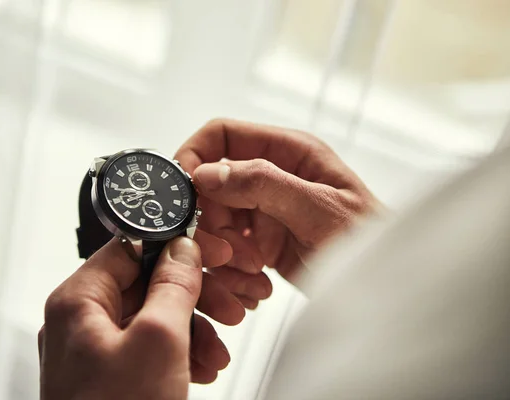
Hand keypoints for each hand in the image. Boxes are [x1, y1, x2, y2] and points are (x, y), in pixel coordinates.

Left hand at [39, 237, 232, 398]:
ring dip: (194, 329)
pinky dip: (180, 352)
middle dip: (194, 297)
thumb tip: (183, 249)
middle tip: (228, 307)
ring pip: (154, 316)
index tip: (211, 253)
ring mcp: (96, 349)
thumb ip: (173, 285)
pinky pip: (150, 346)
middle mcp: (82, 321)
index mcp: (79, 301)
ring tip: (217, 352)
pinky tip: (202, 368)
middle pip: (147, 283)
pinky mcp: (111, 373)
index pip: (130, 247)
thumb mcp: (159, 340)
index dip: (175, 247)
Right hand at [175, 119, 381, 301]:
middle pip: (210, 187)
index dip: (194, 157)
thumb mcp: (320, 209)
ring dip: (222, 254)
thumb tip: (207, 173)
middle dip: (210, 221)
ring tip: (251, 274)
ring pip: (213, 224)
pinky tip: (256, 286)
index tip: (183, 191)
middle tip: (226, 251)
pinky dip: (231, 273)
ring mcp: (264, 212)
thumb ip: (264, 184)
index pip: (222, 135)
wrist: (386, 289)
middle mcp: (272, 178)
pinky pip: (225, 252)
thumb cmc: (369, 243)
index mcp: (288, 152)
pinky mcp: (261, 244)